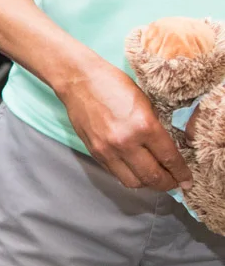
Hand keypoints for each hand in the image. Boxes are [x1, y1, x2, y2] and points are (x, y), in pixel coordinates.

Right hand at [59, 59, 192, 191]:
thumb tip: (165, 151)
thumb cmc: (115, 85)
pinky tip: (135, 170)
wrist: (80, 81)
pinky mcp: (94, 153)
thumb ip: (155, 128)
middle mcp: (126, 143)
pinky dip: (129, 176)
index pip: (168, 158)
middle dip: (166, 183)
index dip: (180, 173)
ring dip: (146, 183)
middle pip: (151, 176)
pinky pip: (116, 173)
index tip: (186, 181)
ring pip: (132, 182)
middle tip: (173, 183)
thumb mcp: (145, 103)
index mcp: (144, 126)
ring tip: (154, 178)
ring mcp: (107, 150)